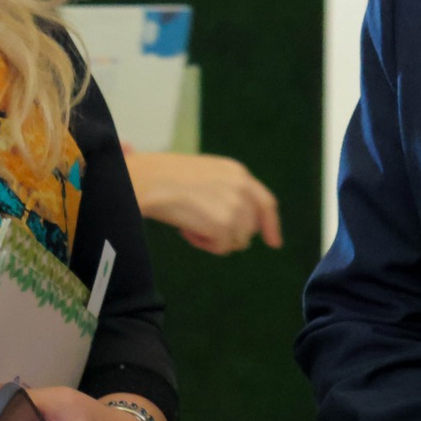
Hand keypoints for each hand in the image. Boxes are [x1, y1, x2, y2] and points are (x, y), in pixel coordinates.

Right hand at [124, 150, 282, 253]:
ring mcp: (235, 206)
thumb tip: (242, 225)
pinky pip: (222, 247)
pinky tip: (186, 230)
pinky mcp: (223, 224)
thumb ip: (227, 193)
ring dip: (213, 239)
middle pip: (250, 228)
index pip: (266, 203)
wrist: (146, 181)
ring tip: (189, 225)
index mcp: (238, 172)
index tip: (275, 242)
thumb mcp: (205, 176)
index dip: (271, 225)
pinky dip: (203, 244)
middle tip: (199, 226)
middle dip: (229, 234)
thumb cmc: (164, 178)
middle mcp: (242, 187)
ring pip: (237, 241)